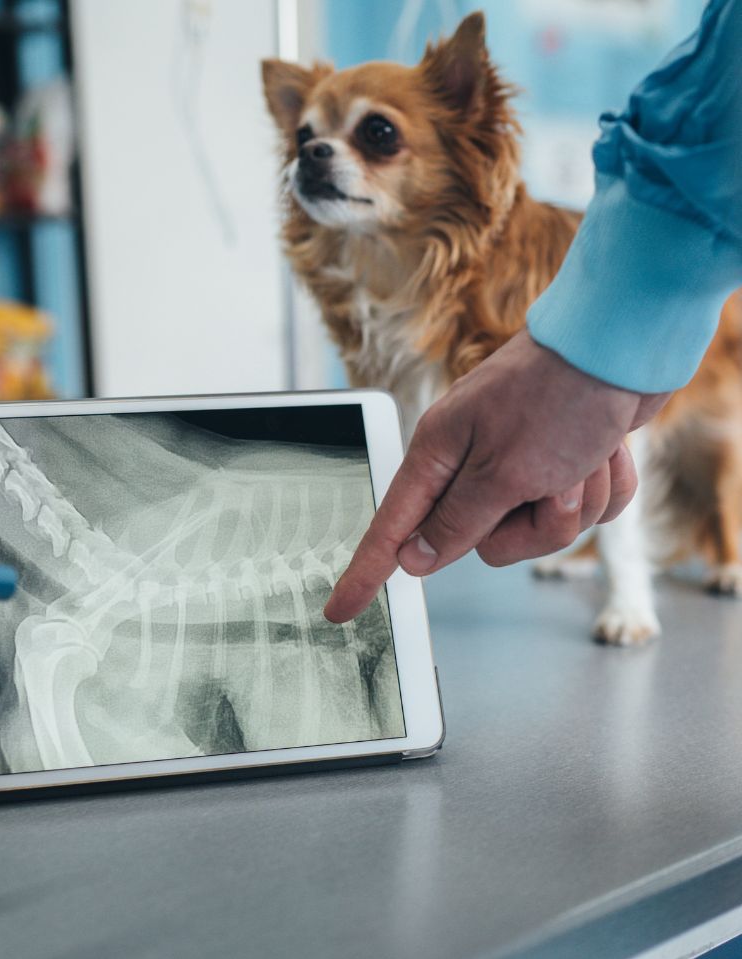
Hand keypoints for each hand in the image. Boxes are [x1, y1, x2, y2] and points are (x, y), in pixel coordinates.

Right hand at [325, 331, 669, 622]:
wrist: (622, 343)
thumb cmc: (558, 396)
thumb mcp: (502, 471)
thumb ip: (455, 523)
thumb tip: (414, 559)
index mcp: (440, 456)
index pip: (391, 530)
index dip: (366, 573)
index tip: (339, 611)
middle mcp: (472, 463)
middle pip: (485, 542)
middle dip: (534, 526)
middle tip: (553, 484)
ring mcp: (519, 463)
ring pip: (541, 529)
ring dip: (577, 501)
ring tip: (586, 457)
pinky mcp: (562, 463)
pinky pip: (581, 510)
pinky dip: (603, 487)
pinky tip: (606, 453)